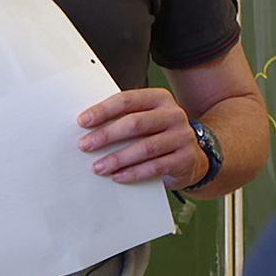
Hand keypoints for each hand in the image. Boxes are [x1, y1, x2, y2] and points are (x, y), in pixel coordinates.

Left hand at [78, 87, 201, 186]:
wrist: (193, 157)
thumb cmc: (159, 135)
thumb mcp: (146, 119)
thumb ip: (124, 118)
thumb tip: (88, 128)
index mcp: (159, 98)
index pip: (127, 100)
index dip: (103, 110)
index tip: (82, 121)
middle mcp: (173, 114)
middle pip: (135, 123)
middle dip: (106, 135)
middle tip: (85, 145)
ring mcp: (182, 136)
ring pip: (145, 147)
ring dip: (117, 158)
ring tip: (98, 167)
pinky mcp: (185, 158)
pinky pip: (156, 167)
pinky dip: (134, 173)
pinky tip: (118, 176)